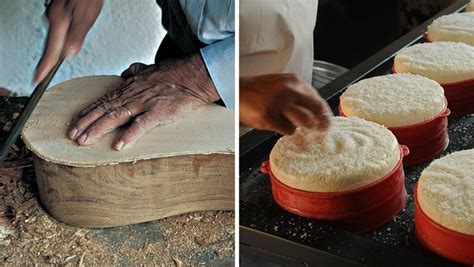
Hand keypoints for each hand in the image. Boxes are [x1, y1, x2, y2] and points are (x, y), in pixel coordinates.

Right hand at [34, 0, 102, 82]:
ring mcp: (54, 12)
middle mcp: (53, 16)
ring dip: (64, 41)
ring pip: (57, 35)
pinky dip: (66, 33)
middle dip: (56, 55)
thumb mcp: (87, 15)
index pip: (51, 50)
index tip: (38, 79)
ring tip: (72, 43)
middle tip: (47, 71)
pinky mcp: (59, 10)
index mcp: (59, 20)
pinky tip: (73, 30)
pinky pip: (61, 26)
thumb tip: (69, 54)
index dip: (45, 66)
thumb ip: (77, 36)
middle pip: (53, 44)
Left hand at [67, 54, 219, 149]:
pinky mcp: (159, 113)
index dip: (88, 112)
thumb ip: (136, 71)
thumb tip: (125, 72)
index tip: (75, 122)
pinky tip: (117, 145)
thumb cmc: (174, 74)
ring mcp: (145, 104)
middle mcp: (133, 95)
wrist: (194, 76)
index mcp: (130, 87)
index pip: (104, 100)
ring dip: (98, 129)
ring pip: (115, 117)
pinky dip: (129, 135)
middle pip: (104, 110)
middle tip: (72, 135)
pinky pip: (141, 125)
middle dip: (86, 123)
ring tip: (85, 141)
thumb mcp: (151, 68)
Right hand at [240, 73, 331, 134]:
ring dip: (304, 127)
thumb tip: (314, 111)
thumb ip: (297, 94)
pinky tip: (279, 125)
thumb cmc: (258, 90)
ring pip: (305, 122)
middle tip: (321, 129)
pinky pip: (288, 130)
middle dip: (321, 122)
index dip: (324, 112)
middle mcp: (289, 91)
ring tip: (296, 125)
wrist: (236, 91)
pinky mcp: (270, 117)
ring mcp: (279, 104)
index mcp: (293, 81)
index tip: (327, 120)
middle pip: (315, 110)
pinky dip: (286, 130)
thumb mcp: (281, 84)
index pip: (317, 98)